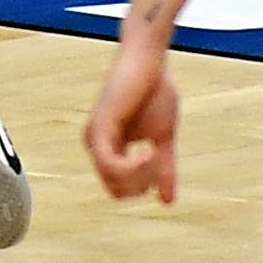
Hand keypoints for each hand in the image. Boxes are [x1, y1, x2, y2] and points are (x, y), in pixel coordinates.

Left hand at [84, 37, 182, 203]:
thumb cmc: (155, 91)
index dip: (143, 187)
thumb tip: (168, 203)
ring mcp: (94, 136)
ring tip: (153, 153)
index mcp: (108, 147)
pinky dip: (132, 166)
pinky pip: (109, 164)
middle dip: (143, 185)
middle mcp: (96, 144)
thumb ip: (163, 169)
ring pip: (113, 181)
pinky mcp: (99, 126)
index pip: (120, 190)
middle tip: (157, 160)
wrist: (150, 59)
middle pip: (116, 192)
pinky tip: (148, 152)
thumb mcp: (163, 138)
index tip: (161, 166)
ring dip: (140, 175)